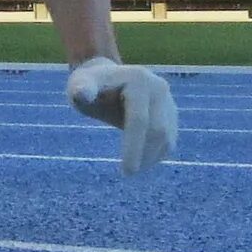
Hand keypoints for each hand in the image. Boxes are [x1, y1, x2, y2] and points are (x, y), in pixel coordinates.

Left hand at [66, 56, 177, 175]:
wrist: (106, 77)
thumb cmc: (89, 85)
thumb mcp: (81, 84)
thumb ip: (81, 89)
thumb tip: (81, 95)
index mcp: (139, 80)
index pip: (139, 120)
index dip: (133, 147)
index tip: (126, 172)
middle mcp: (159, 88)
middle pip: (157, 130)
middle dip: (144, 155)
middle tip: (127, 174)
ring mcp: (168, 100)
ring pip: (166, 137)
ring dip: (151, 157)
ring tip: (132, 169)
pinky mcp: (171, 112)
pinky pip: (169, 138)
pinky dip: (156, 153)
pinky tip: (141, 161)